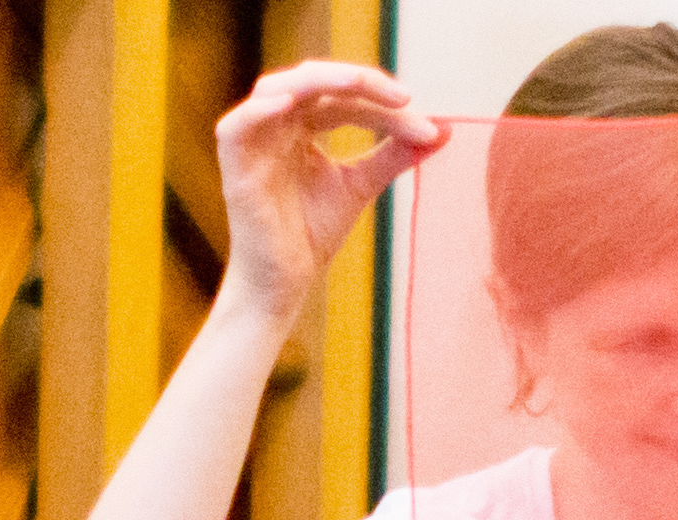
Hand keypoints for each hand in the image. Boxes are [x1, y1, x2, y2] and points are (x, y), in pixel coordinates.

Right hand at [215, 61, 445, 316]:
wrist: (286, 281)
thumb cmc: (313, 230)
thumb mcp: (362, 184)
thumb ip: (395, 155)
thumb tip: (442, 131)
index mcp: (299, 125)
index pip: (341, 97)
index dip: (382, 103)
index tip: (427, 126)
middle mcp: (273, 125)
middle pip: (311, 81)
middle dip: (358, 82)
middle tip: (403, 97)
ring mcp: (251, 142)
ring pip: (276, 89)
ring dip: (317, 81)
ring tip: (357, 82)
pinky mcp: (235, 167)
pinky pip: (235, 127)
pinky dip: (259, 111)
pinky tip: (291, 104)